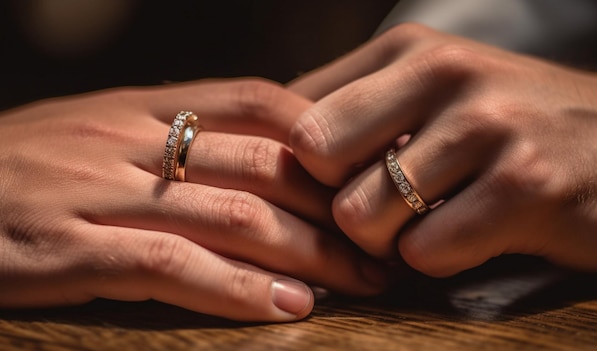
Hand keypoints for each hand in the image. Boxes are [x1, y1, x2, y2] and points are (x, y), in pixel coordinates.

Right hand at [0, 78, 384, 321]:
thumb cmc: (29, 165)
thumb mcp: (104, 132)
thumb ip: (177, 137)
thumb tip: (261, 157)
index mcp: (144, 105)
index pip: (262, 102)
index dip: (326, 141)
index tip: (367, 179)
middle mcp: (129, 138)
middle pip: (263, 166)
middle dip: (334, 211)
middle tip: (380, 246)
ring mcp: (97, 191)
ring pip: (231, 215)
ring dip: (308, 252)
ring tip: (357, 282)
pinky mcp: (63, 248)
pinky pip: (169, 265)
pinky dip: (236, 288)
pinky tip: (286, 306)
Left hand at [289, 24, 596, 276]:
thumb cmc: (513, 122)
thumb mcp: (434, 88)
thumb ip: (357, 104)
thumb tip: (275, 138)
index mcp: (410, 51)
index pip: (299, 116)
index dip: (305, 168)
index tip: (339, 188)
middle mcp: (445, 73)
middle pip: (316, 160)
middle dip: (339, 201)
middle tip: (381, 210)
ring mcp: (488, 126)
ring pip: (364, 216)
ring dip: (391, 239)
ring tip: (432, 222)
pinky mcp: (527, 186)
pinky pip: (426, 252)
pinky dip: (438, 259)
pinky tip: (471, 236)